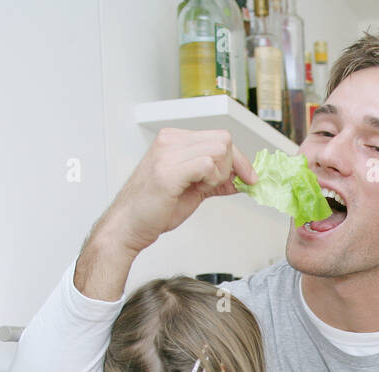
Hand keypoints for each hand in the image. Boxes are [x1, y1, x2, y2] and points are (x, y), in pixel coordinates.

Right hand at [101, 127, 256, 255]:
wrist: (128, 226)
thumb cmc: (153, 209)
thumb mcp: (192, 189)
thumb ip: (215, 180)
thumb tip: (241, 179)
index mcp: (174, 140)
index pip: (220, 138)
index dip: (239, 159)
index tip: (249, 177)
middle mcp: (170, 141)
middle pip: (223, 140)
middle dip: (231, 167)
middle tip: (218, 186)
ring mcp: (167, 153)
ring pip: (218, 150)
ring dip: (219, 174)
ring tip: (202, 188)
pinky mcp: (168, 171)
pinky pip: (207, 164)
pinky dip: (211, 180)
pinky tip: (198, 190)